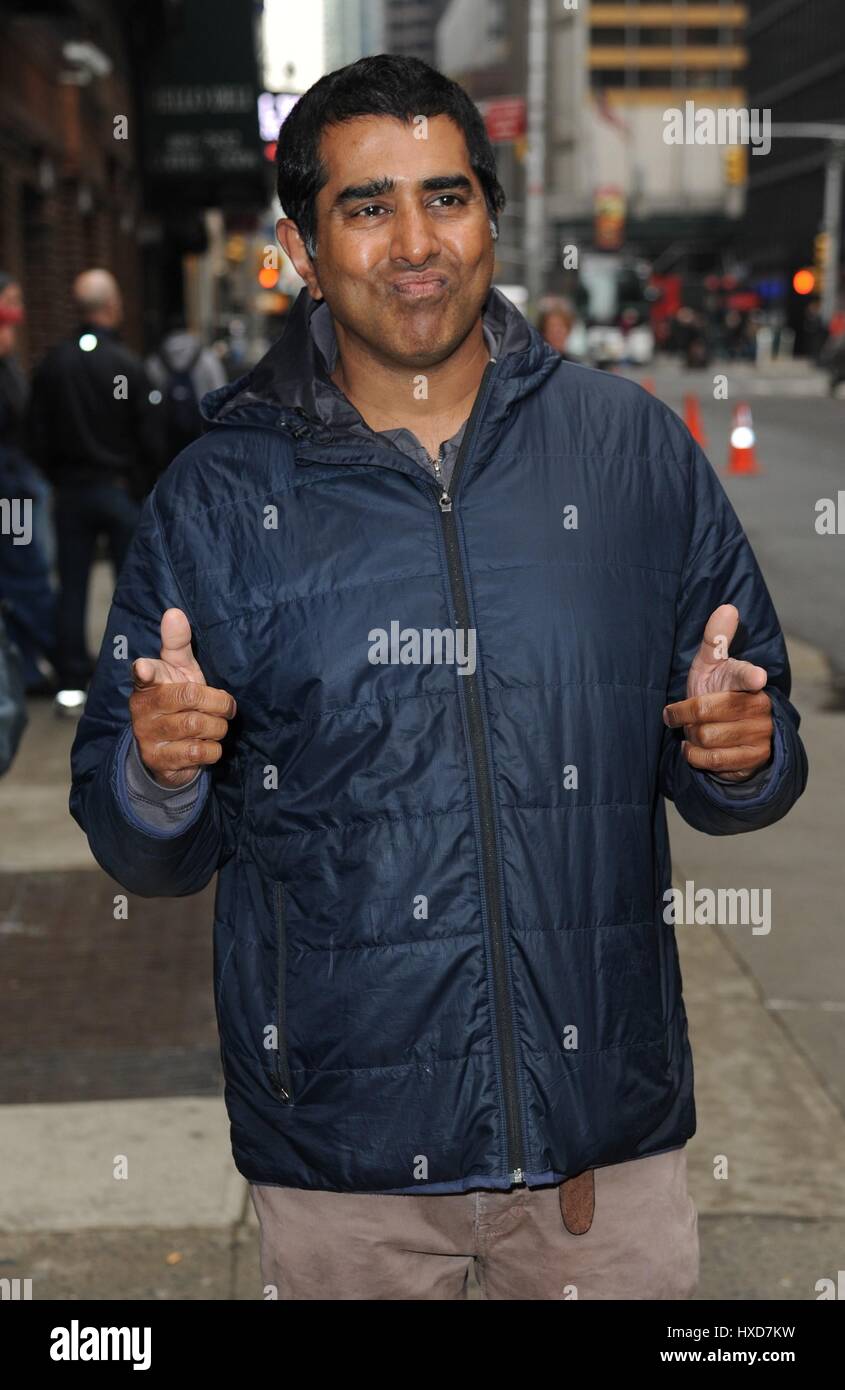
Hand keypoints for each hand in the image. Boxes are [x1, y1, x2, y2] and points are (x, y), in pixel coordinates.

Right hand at [129, 607, 236, 787]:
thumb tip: (174, 612)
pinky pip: (198, 751)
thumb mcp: (179, 671)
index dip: (145, 670)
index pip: (144, 673)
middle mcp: (142, 708)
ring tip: (216, 726)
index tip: (144, 668)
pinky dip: (213, 748)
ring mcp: (148, 735)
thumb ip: (178, 644)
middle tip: (227, 707)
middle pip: (189, 697)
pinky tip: (208, 744)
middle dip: (218, 702)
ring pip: (197, 725)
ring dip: (217, 727)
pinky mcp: (159, 760)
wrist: (167, 752)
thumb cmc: (177, 701)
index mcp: (148, 683)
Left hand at [662, 603, 772, 781]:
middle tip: (679, 714)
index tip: (756, 677)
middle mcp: (759, 705)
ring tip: (693, 731)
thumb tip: (727, 607)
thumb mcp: (710, 664)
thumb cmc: (716, 691)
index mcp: (747, 678)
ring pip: (707, 737)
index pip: (747, 675)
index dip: (749, 676)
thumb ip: (715, 639)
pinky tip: (695, 748)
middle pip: (705, 711)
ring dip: (691, 736)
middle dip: (684, 715)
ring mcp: (760, 733)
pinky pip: (712, 759)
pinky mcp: (754, 758)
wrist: (729, 735)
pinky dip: (695, 755)